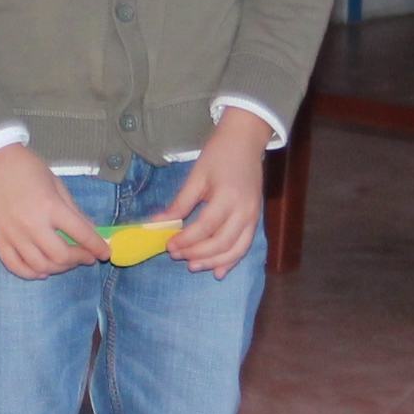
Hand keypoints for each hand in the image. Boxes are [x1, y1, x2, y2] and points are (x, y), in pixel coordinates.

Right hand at [0, 144, 106, 278]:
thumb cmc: (28, 169)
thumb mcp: (57, 185)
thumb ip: (74, 211)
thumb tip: (92, 232)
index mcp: (50, 206)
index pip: (81, 234)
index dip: (97, 246)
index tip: (105, 253)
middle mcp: (32, 224)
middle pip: (61, 257)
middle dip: (79, 259)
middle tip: (86, 256)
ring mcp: (13, 235)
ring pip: (40, 266)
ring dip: (58, 268)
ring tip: (65, 262)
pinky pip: (15, 267)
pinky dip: (31, 273)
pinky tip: (42, 270)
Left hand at [168, 107, 271, 275]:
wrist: (245, 141)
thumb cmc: (219, 155)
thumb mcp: (196, 176)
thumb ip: (180, 203)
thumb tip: (157, 223)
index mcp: (228, 197)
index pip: (204, 227)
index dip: (186, 240)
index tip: (168, 245)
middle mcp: (244, 211)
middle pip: (221, 243)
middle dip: (198, 253)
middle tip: (177, 256)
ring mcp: (253, 217)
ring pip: (235, 249)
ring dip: (214, 261)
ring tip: (194, 266)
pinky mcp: (256, 219)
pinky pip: (245, 246)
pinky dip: (232, 260)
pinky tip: (219, 271)